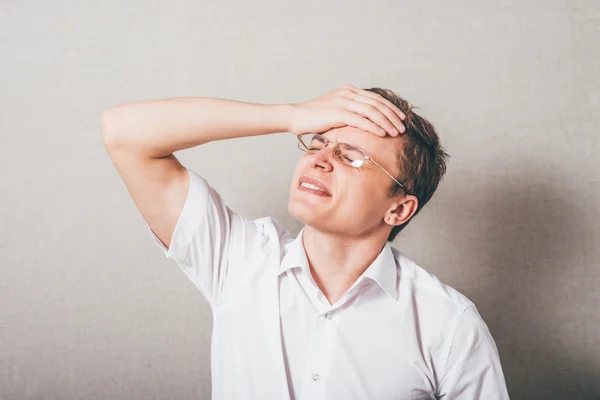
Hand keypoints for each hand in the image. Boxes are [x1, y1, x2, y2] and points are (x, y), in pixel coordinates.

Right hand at [287, 84, 405, 137]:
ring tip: (396, 132)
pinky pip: (360, 120)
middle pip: (377, 104)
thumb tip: (365, 123)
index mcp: (349, 91)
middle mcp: (348, 93)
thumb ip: (350, 112)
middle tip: (403, 127)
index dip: (391, 108)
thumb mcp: (336, 110)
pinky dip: (373, 127)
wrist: (296, 116)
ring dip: (386, 122)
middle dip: (392, 116)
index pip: (376, 98)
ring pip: (372, 111)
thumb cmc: (315, 118)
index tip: (402, 117)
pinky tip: (382, 134)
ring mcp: (343, 102)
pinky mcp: (337, 112)